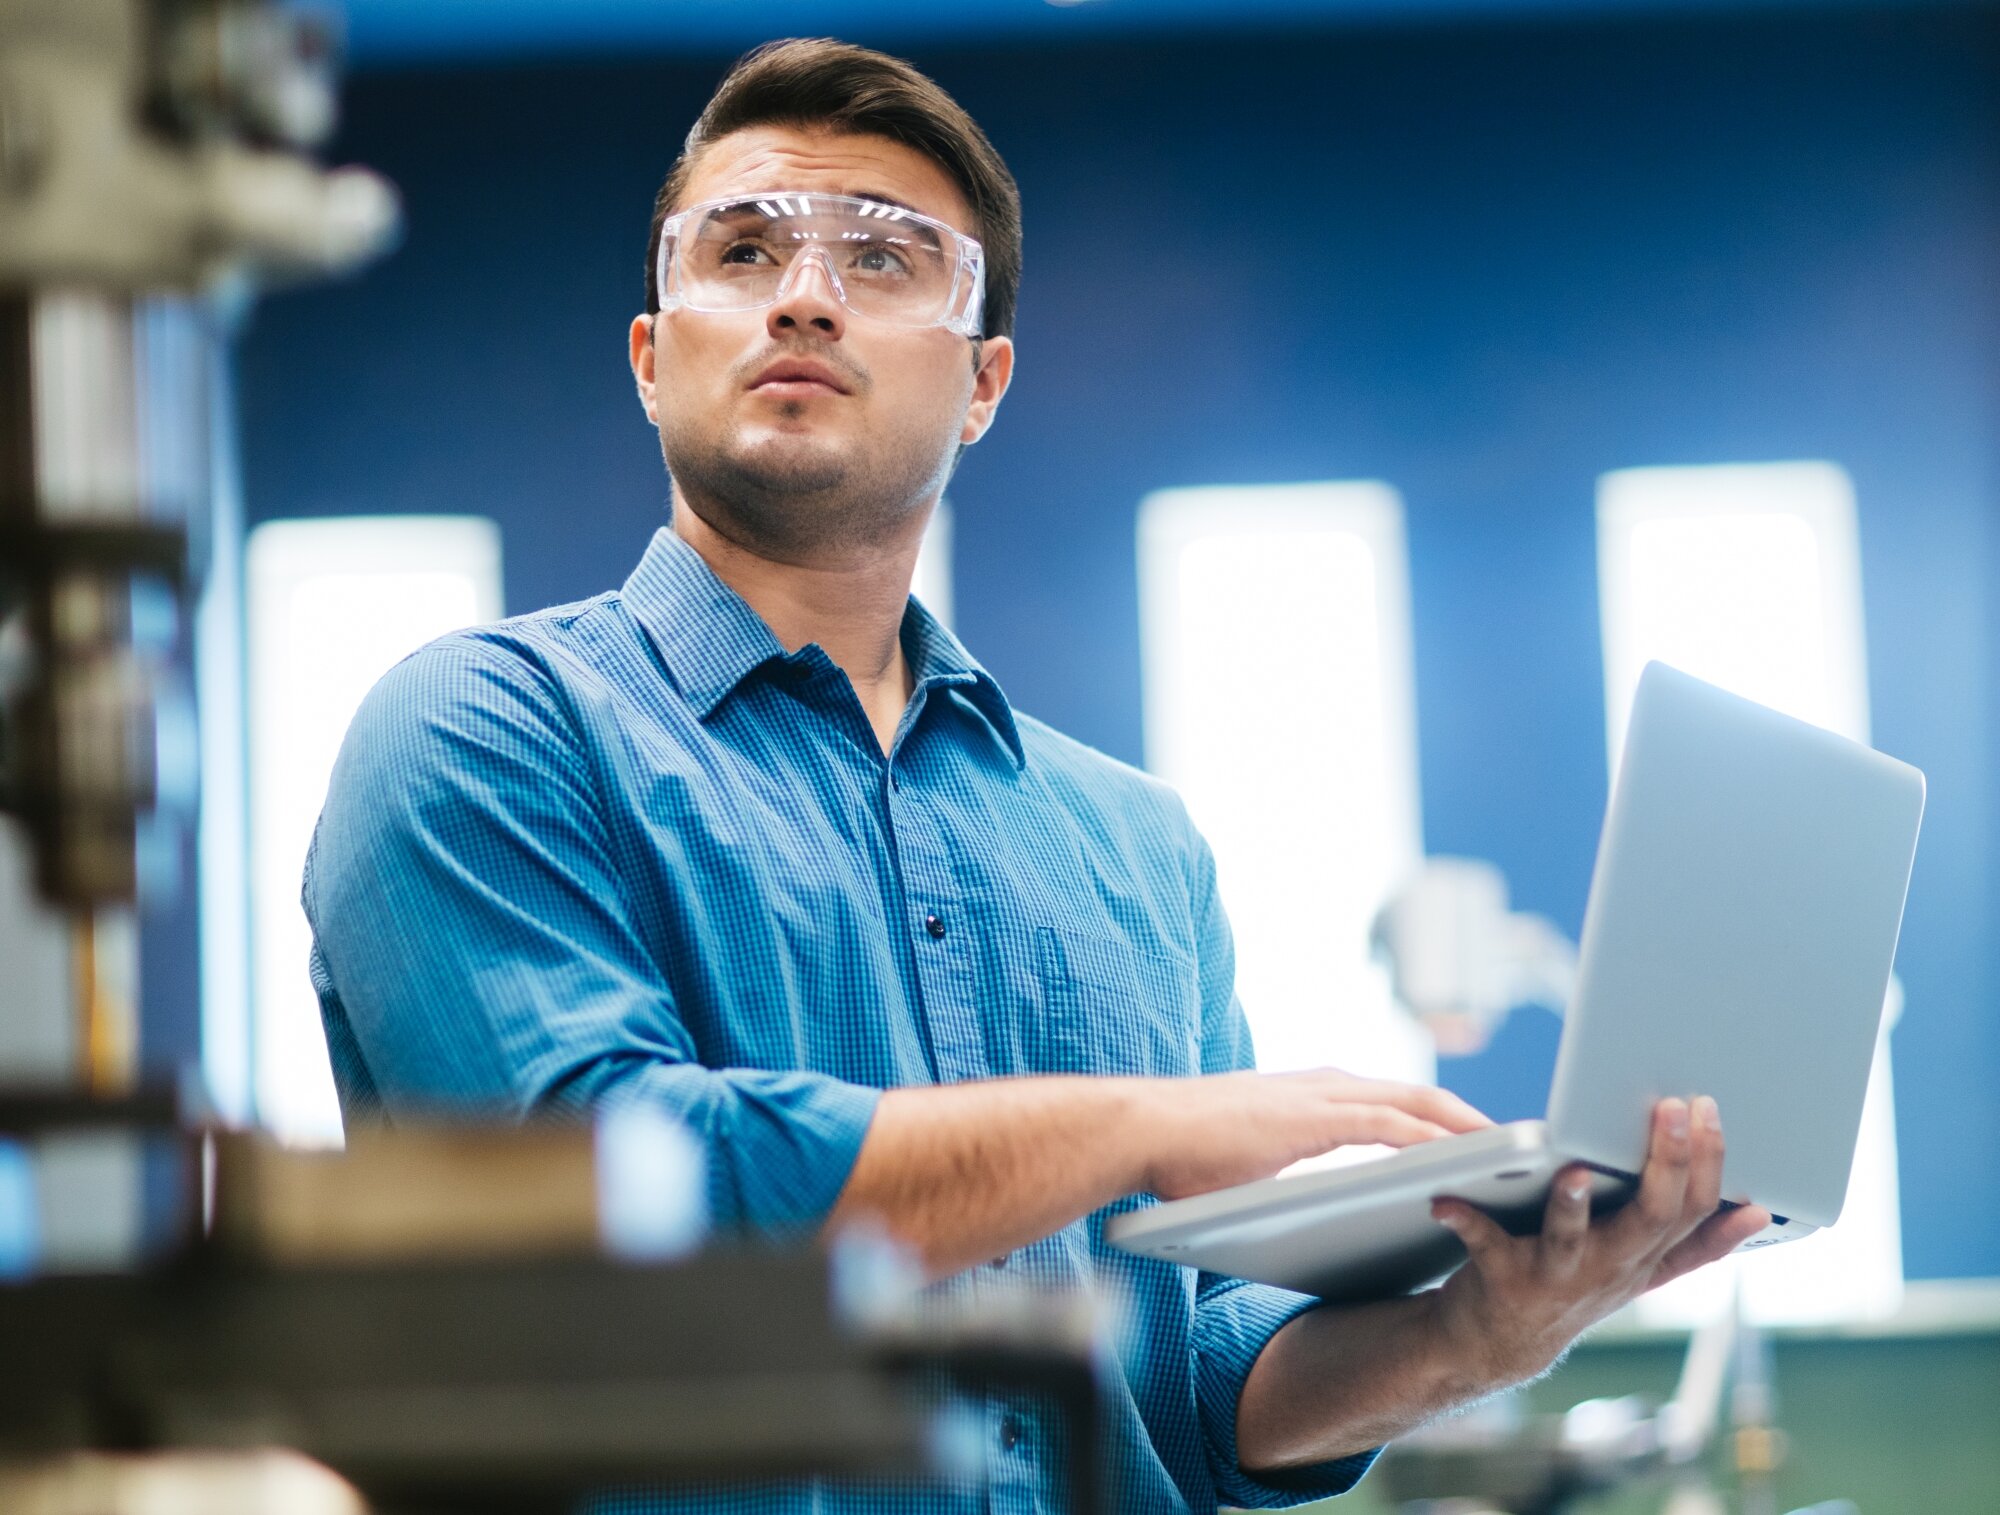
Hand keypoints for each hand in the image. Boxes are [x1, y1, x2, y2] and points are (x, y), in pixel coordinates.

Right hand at [1137, 1068, 1490, 1201]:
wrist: (1142, 1131)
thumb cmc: (1184, 1154)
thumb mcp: (1253, 1163)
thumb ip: (1287, 1170)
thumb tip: (1299, 1202)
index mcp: (1315, 1095)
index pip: (1396, 1101)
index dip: (1443, 1119)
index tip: (1481, 1144)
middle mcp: (1328, 1084)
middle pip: (1422, 1096)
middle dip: (1474, 1120)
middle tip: (1521, 1147)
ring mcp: (1323, 1095)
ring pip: (1420, 1103)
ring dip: (1471, 1127)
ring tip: (1516, 1153)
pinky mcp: (1317, 1116)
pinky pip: (1395, 1126)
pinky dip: (1439, 1139)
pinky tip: (1469, 1159)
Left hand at [1428, 1095, 1771, 1387]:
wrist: (1500, 1343)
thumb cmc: (1576, 1285)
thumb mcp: (1643, 1269)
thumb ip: (1697, 1242)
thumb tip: (1758, 1211)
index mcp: (1644, 1256)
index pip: (1693, 1210)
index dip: (1708, 1163)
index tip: (1709, 1109)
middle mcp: (1609, 1268)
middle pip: (1651, 1217)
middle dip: (1665, 1164)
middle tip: (1671, 1110)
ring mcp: (1557, 1275)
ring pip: (1573, 1239)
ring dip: (1573, 1206)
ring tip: (1574, 1171)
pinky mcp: (1502, 1278)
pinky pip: (1484, 1246)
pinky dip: (1466, 1220)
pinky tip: (1446, 1199)